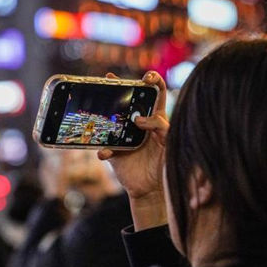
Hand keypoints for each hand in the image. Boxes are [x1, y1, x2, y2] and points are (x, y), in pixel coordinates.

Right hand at [98, 71, 169, 229]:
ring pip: (111, 118)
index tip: (147, 77)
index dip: (153, 81)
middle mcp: (139, 124)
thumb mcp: (170, 144)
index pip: (157, 94)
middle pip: (129, 100)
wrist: (151, 189)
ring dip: (103, 110)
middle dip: (119, 86)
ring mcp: (124, 136)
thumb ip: (161, 128)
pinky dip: (103, 150)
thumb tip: (140, 119)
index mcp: (156, 119)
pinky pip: (104, 147)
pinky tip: (106, 153)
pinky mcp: (114, 152)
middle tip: (110, 77)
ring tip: (96, 100)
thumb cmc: (165, 165)